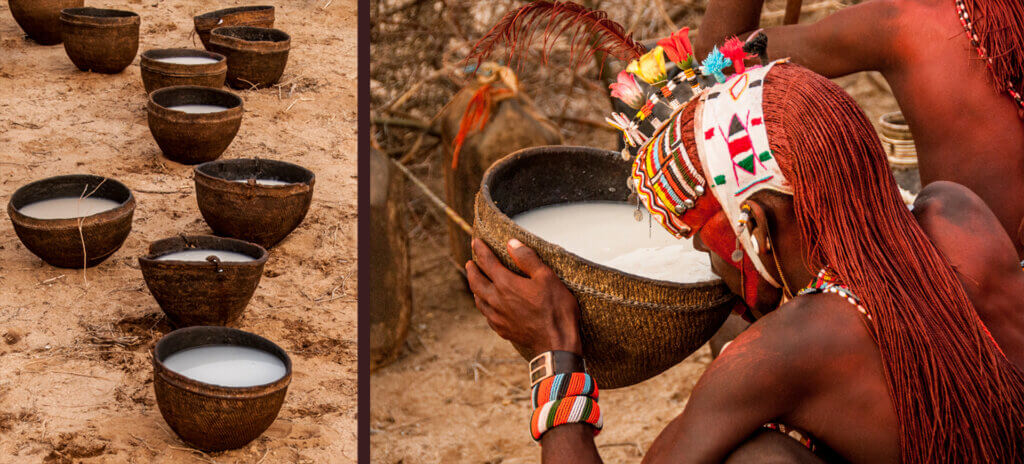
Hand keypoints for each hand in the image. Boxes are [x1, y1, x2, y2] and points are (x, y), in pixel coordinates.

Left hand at [466, 238, 581, 356]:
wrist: (556, 345)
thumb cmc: (556, 310)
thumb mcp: (547, 277)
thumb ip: (527, 258)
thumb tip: (512, 244)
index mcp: (506, 284)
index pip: (487, 262)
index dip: (481, 249)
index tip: (476, 241)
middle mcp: (496, 300)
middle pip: (476, 282)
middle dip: (472, 270)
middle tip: (469, 263)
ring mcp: (497, 317)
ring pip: (479, 299)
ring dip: (475, 288)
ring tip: (476, 282)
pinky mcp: (502, 330)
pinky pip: (486, 315)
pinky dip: (483, 305)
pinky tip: (488, 306)